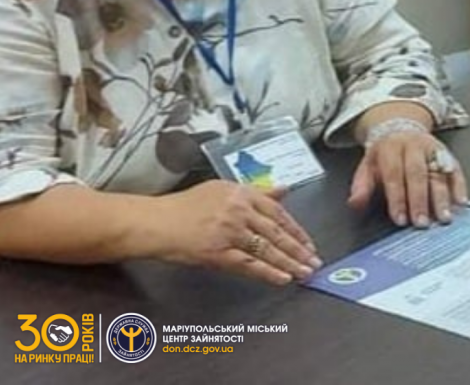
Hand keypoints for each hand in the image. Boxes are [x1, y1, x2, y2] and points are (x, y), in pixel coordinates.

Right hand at [150, 180, 320, 285]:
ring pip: (266, 249)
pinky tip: (282, 278)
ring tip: (305, 272)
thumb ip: (256, 192)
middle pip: (276, 232)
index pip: (278, 212)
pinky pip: (248, 264)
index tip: (309, 243)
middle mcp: (239, 210)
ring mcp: (228, 232)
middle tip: (314, 261)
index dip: (297, 230)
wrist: (154, 221)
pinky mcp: (216, 252)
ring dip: (289, 262)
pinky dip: (267, 272)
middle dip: (298, 249)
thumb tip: (284, 190)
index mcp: (242, 193)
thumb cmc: (185, 206)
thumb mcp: (222, 190)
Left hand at [347, 129, 467, 227]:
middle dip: (420, 200)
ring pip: (439, 173)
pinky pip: (456, 170)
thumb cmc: (385, 154)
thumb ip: (361, 186)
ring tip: (443, 217)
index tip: (400, 219)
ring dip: (442, 197)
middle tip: (423, 222)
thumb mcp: (367, 166)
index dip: (397, 198)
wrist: (402, 128)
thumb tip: (355, 204)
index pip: (394, 175)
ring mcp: (433, 149)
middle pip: (418, 174)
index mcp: (391, 148)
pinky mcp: (447, 154)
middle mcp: (414, 146)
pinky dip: (460, 186)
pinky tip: (460, 202)